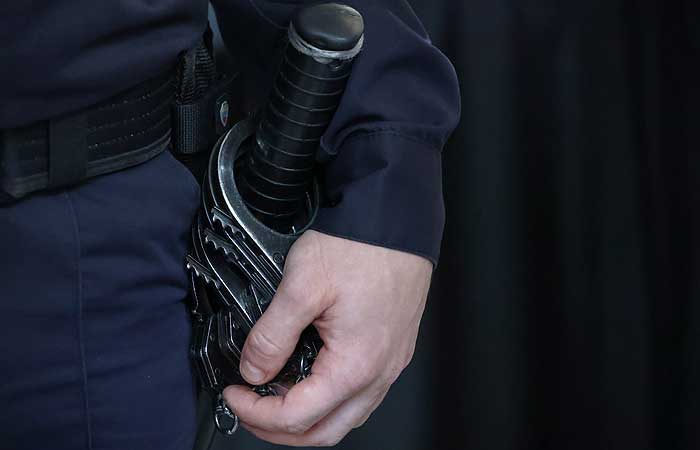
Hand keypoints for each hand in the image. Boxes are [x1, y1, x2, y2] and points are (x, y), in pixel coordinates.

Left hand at [223, 230, 431, 445]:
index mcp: (356, 364)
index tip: (235, 394)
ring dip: (307, 419)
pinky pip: (362, 394)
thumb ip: (272, 335)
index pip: (297, 416)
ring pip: (346, 417)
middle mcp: (379, 372)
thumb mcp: (302, 285)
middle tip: (251, 409)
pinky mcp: (394, 348)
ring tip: (278, 397)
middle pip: (325, 431)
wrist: (396, 218)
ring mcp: (390, 362)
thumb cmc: (361, 245)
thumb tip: (254, 369)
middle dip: (279, 430)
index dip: (256, 412)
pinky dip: (330, 399)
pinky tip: (312, 377)